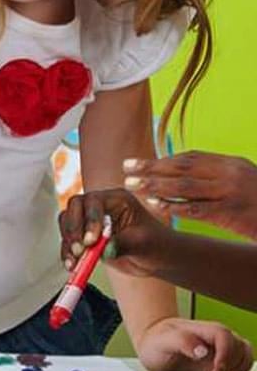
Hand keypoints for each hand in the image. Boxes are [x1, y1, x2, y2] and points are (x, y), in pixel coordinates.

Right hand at [59, 189, 172, 276]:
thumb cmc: (157, 245)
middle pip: (74, 208)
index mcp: (117, 199)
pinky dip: (67, 252)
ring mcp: (90, 220)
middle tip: (79, 250)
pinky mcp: (85, 236)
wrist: (158, 258)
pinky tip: (72, 265)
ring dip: (68, 242)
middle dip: (73, 230)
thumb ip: (122, 243)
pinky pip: (68, 240)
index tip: (92, 241)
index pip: (94, 201)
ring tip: (74, 261)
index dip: (89, 220)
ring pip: (67, 223)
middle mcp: (100, 206)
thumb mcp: (143, 243)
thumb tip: (101, 249)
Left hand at [123, 152, 256, 239]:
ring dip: (155, 185)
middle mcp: (231, 173)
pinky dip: (174, 206)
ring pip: (185, 185)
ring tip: (133, 186)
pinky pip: (196, 209)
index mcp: (233, 162)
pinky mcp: (232, 213)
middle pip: (182, 167)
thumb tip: (184, 176)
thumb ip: (218, 177)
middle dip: (152, 168)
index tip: (139, 162)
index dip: (162, 160)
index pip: (190, 157)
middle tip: (126, 170)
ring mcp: (231, 192)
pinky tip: (156, 207)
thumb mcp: (245, 181)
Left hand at [135, 317, 252, 370]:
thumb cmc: (156, 342)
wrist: (151, 345)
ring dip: (241, 368)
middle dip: (234, 364)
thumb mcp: (161, 341)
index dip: (225, 354)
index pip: (224, 336)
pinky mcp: (221, 360)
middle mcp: (215, 338)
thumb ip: (181, 342)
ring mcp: (220, 348)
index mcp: (202, 329)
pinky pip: (241, 362)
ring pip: (245, 353)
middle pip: (239, 345)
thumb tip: (203, 350)